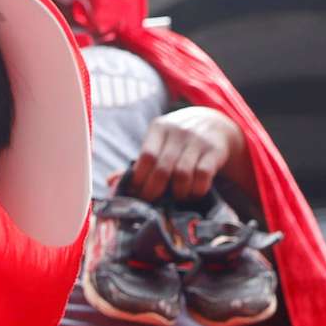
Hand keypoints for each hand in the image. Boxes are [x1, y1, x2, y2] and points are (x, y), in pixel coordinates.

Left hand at [125, 107, 243, 200]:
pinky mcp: (214, 150)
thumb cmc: (178, 140)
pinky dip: (196, 190)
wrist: (215, 124)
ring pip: (182, 174)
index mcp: (159, 128)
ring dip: (177, 193)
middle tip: (153, 202)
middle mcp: (178, 132)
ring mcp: (198, 140)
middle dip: (154, 191)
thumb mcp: (159, 142)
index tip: (137, 193)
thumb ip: (139, 163)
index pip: (146, 156)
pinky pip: (203, 176)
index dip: (140, 179)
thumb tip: (111, 181)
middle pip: (162, 168)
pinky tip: (193, 193)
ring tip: (176, 198)